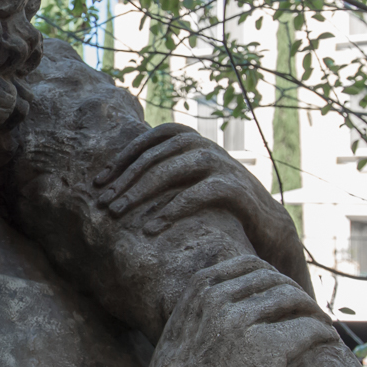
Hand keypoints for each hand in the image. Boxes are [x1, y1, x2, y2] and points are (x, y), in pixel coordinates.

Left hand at [93, 123, 308, 288]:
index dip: (122, 157)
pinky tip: (151, 227)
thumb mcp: (191, 182)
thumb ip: (165, 171)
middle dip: (125, 179)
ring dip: (140, 191)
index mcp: (193, 142)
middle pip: (156, 156)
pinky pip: (197, 194)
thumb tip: (117, 179)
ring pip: (172, 170)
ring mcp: (222, 165)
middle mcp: (206, 148)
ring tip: (118, 213)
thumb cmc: (219, 205)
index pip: (151, 140)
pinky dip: (171, 209)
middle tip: (103, 202)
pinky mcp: (235, 188)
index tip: (98, 181)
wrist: (269, 225)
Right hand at [135, 256, 335, 366]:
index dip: (273, 278)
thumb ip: (201, 325)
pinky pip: (310, 330)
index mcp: (193, 296)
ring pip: (294, 300)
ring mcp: (242, 324)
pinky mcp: (267, 353)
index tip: (287, 296)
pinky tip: (330, 347)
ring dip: (313, 313)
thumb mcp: (178, 347)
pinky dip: (324, 335)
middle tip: (311, 316)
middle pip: (274, 280)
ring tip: (324, 330)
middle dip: (296, 295)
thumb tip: (225, 327)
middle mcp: (217, 301)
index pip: (246, 265)